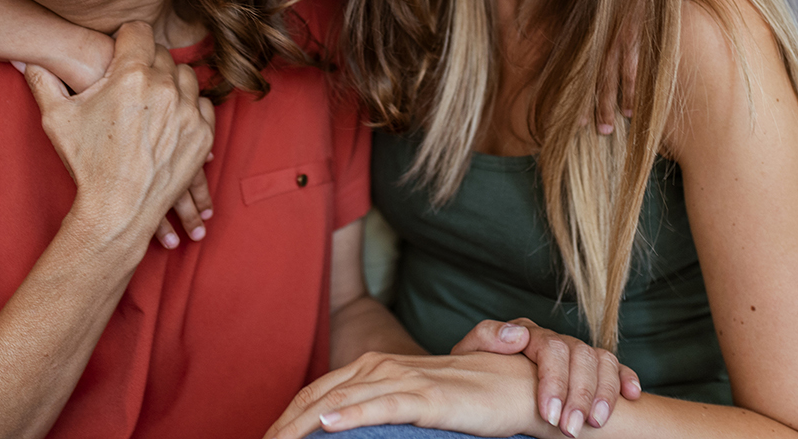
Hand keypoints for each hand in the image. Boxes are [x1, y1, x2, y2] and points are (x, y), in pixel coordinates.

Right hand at [24, 21, 213, 244]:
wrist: (117, 210)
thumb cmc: (85, 164)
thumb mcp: (56, 119)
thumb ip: (42, 81)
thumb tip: (27, 59)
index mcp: (130, 76)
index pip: (138, 30)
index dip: (126, 37)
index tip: (121, 47)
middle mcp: (164, 88)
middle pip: (161, 53)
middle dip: (146, 61)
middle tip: (131, 79)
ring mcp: (187, 110)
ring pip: (185, 75)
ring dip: (171, 81)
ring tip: (151, 99)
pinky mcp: (203, 133)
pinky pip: (202, 103)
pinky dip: (188, 106)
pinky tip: (170, 116)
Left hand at [264, 351, 540, 438]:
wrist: (513, 386)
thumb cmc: (463, 398)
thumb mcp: (411, 403)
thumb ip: (378, 408)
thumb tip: (341, 430)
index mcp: (373, 367)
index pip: (315, 391)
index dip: (286, 417)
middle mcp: (380, 366)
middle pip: (317, 396)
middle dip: (284, 425)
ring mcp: (402, 378)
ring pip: (339, 401)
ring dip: (302, 425)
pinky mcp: (425, 396)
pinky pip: (381, 406)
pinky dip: (350, 416)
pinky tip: (327, 428)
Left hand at [452, 318, 639, 434]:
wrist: (485, 376)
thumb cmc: (478, 368)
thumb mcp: (471, 353)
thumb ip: (487, 338)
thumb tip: (518, 336)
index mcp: (530, 334)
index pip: (550, 349)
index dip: (553, 381)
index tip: (549, 414)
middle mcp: (557, 340)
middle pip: (579, 356)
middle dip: (578, 396)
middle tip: (571, 430)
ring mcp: (576, 352)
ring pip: (601, 361)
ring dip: (603, 392)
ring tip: (596, 423)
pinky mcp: (591, 367)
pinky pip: (614, 366)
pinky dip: (625, 377)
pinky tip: (631, 396)